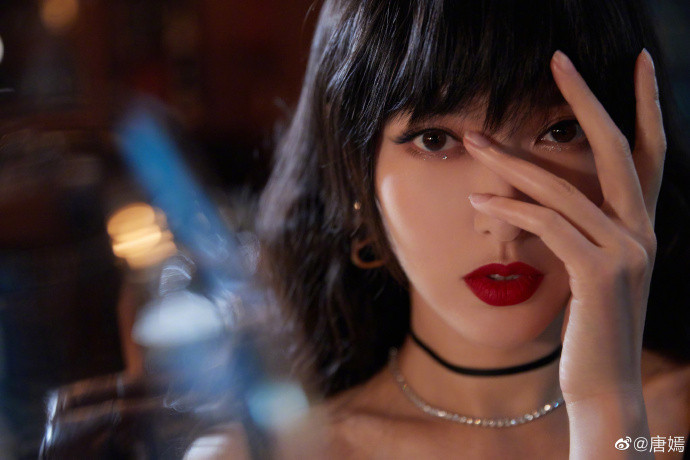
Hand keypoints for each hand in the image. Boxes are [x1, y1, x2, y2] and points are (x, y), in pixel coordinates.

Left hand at [462, 49, 664, 401]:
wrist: (604, 385)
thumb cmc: (591, 326)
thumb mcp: (590, 270)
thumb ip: (580, 231)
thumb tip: (538, 199)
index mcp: (641, 225)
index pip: (649, 151)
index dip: (647, 104)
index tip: (637, 61)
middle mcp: (642, 230)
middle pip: (616, 148)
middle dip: (587, 99)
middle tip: (558, 60)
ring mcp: (626, 251)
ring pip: (564, 187)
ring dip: (512, 161)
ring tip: (475, 140)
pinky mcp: (598, 273)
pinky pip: (547, 225)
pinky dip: (509, 210)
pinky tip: (479, 202)